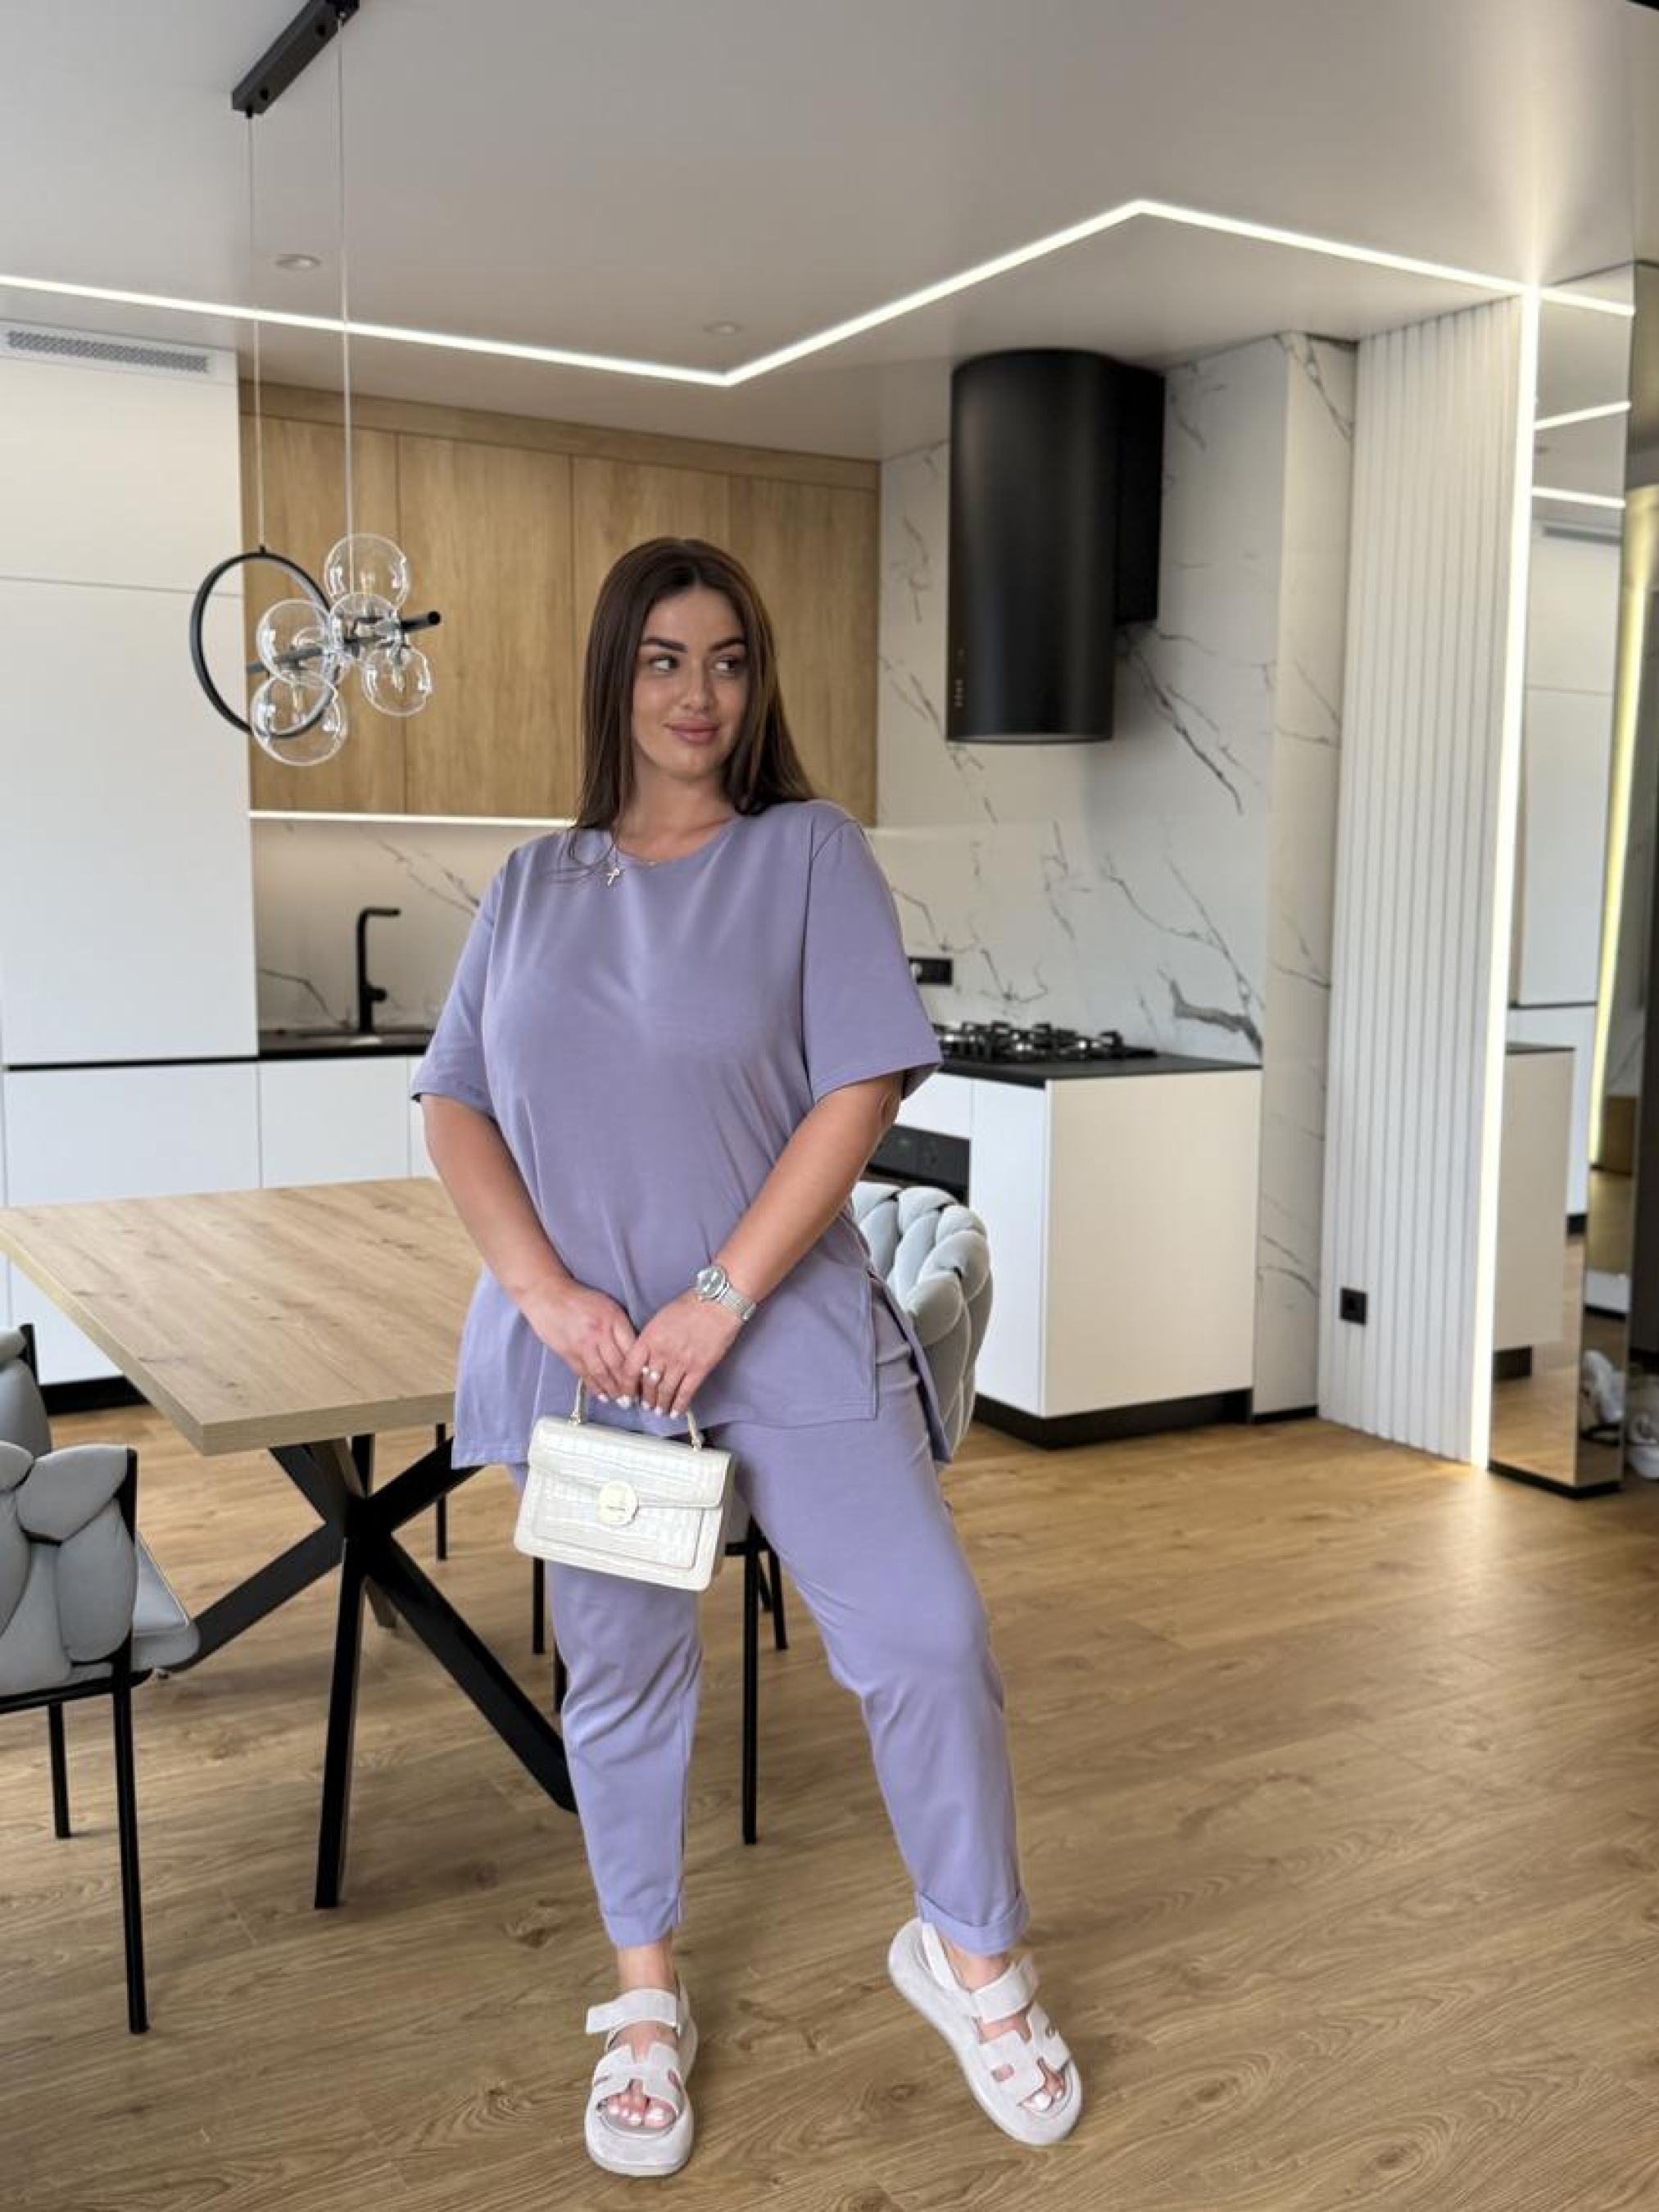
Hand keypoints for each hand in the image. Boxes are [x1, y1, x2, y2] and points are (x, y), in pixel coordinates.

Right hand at [521, 1280, 637, 1403]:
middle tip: (635, 1398)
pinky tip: (602, 1396)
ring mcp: (583, 1344)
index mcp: (613, 1319)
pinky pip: (584, 1373)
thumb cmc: (580, 1299)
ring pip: (602, 1372)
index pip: (631, 1348)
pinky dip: (594, 1387)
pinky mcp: (568, 1352)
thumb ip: (620, 1327)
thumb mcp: (608, 1306)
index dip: (639, 1367)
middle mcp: (599, 1332)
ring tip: (621, 1401)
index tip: (646, 1380)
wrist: (548, 1296)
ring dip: (613, 1389)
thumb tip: (634, 1351)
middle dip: (628, 1384)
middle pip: (618, 1363)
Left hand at [629, 1290, 743, 1416]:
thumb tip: (645, 1359)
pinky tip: (676, 1412)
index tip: (627, 1395)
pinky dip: (679, 1405)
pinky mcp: (699, 1368)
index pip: (631, 1369)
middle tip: (645, 1405)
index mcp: (649, 1338)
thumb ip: (650, 1339)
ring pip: (665, 1391)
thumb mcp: (661, 1318)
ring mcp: (681, 1362)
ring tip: (659, 1411)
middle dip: (645, 1398)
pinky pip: (686, 1392)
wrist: (717, 1303)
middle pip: (648, 1383)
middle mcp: (662, 1353)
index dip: (627, 1386)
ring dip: (660, 1404)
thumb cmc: (690, 1305)